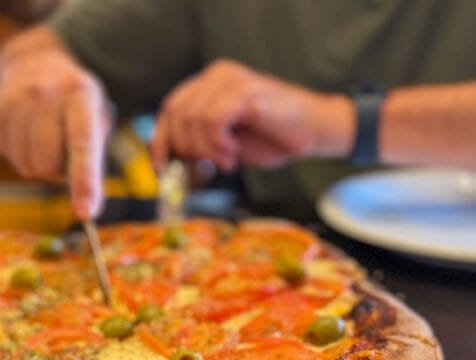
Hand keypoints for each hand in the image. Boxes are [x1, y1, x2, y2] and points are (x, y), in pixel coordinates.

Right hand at [0, 50, 110, 219]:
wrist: (36, 63)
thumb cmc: (75, 105)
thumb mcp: (95, 119)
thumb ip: (93, 161)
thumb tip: (88, 211)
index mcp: (81, 95)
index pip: (82, 144)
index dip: (84, 182)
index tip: (86, 213)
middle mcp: (47, 92)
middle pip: (47, 164)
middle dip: (57, 170)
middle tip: (62, 149)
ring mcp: (17, 98)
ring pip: (27, 165)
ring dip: (38, 164)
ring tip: (45, 137)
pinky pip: (8, 156)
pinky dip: (20, 154)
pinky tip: (26, 131)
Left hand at [150, 60, 354, 171]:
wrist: (314, 131)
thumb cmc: (273, 137)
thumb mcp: (225, 144)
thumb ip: (198, 143)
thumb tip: (170, 160)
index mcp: (209, 84)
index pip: (170, 109)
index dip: (161, 140)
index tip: (163, 168)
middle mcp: (217, 75)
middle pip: (176, 114)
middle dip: (188, 148)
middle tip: (211, 165)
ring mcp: (231, 79)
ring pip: (193, 118)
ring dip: (207, 149)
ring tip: (228, 158)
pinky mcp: (245, 91)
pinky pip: (213, 119)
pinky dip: (218, 143)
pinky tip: (233, 151)